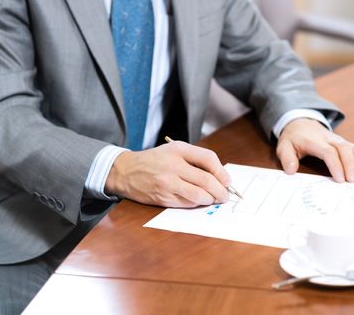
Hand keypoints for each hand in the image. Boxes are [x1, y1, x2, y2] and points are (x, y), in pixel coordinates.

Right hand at [105, 141, 231, 207]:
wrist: (126, 171)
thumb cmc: (155, 160)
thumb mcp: (175, 150)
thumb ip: (196, 159)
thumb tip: (220, 176)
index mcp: (178, 150)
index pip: (208, 159)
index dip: (222, 172)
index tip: (227, 181)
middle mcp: (173, 166)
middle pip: (206, 180)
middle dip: (221, 191)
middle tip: (225, 195)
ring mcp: (167, 183)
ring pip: (199, 195)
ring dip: (210, 199)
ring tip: (213, 199)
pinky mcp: (163, 198)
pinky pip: (187, 204)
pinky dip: (197, 204)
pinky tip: (198, 200)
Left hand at [276, 118, 353, 181]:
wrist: (300, 123)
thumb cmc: (293, 139)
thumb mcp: (283, 147)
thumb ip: (287, 158)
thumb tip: (291, 171)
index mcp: (314, 141)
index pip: (328, 152)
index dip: (335, 165)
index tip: (340, 180)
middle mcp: (329, 139)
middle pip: (344, 149)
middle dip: (350, 165)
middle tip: (353, 182)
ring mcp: (338, 140)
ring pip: (353, 148)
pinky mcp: (344, 143)